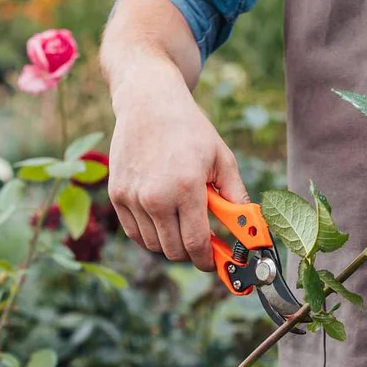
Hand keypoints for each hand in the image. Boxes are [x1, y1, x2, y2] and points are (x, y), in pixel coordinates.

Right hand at [107, 59, 248, 271]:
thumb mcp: (222, 159)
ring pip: (153, 245)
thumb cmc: (190, 130)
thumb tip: (250, 228)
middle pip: (174, 251)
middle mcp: (155, 197)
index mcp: (186, 189)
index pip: (196, 244)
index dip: (208, 261)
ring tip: (182, 221)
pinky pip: (135, 233)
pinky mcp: (117, 195)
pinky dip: (150, 234)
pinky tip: (163, 218)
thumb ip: (236, 197)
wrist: (148, 103)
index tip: (215, 263)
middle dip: (192, 253)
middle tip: (203, 243)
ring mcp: (132, 197)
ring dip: (170, 242)